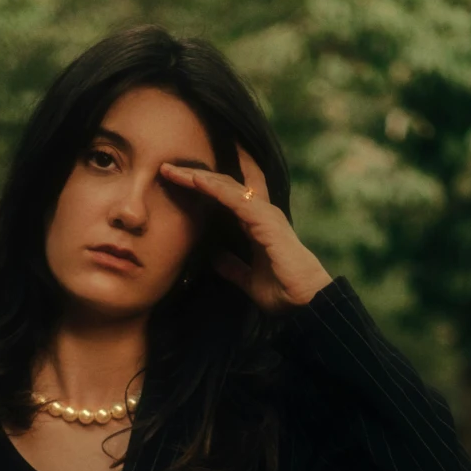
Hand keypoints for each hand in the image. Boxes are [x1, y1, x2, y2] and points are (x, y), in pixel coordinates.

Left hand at [159, 146, 330, 312]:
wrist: (305, 303)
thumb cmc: (282, 291)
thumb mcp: (248, 279)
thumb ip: (232, 266)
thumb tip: (214, 257)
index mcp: (255, 224)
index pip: (227, 196)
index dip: (205, 184)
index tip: (179, 177)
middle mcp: (260, 213)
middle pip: (222, 185)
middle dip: (194, 175)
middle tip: (166, 167)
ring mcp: (263, 214)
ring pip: (225, 186)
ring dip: (198, 177)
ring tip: (172, 169)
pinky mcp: (265, 221)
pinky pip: (235, 199)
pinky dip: (215, 188)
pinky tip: (196, 181)